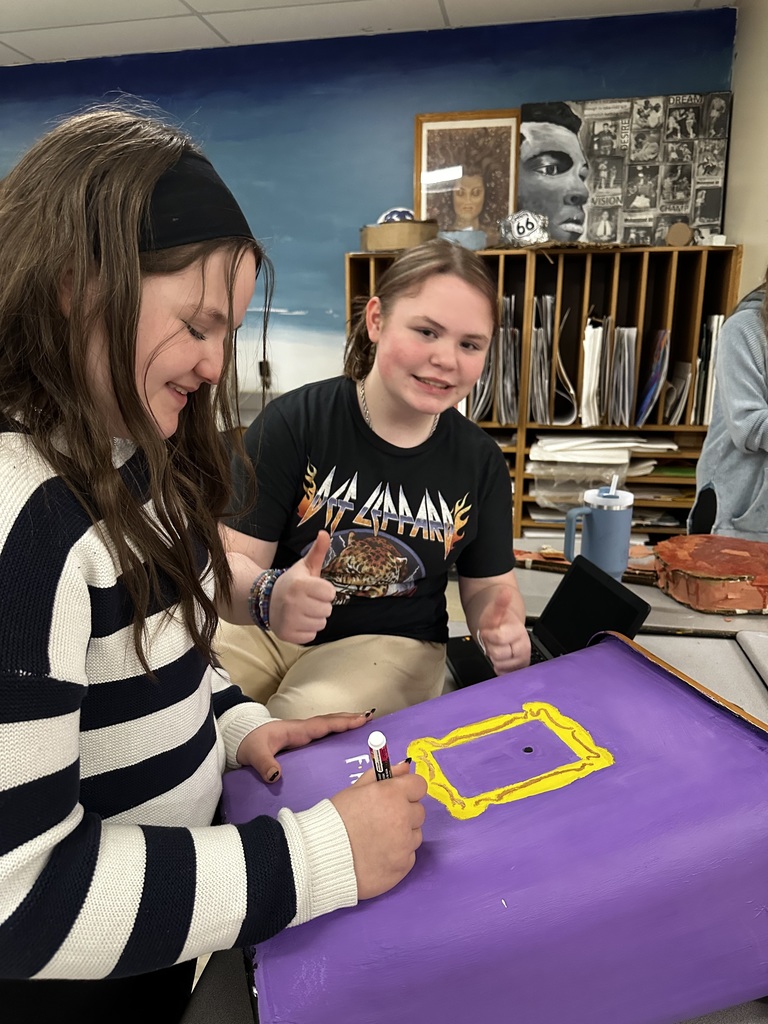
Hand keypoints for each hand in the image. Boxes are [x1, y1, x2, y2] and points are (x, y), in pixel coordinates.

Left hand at [236, 710, 372, 779]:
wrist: (239, 739)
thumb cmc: (248, 743)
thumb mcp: (255, 754)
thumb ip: (265, 764)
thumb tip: (276, 776)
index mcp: (297, 730)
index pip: (324, 724)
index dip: (343, 722)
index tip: (362, 719)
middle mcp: (302, 730)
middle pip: (330, 721)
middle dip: (350, 719)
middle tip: (370, 717)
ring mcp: (301, 734)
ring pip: (328, 726)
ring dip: (344, 723)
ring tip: (363, 723)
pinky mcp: (299, 741)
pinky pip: (322, 733)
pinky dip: (335, 731)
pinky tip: (342, 737)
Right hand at [269, 531, 336, 643]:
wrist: (265, 600)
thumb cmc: (293, 582)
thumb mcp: (304, 566)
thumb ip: (318, 551)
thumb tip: (325, 532)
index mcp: (300, 585)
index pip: (331, 593)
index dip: (325, 591)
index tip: (314, 589)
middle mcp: (293, 603)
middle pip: (328, 610)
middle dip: (320, 605)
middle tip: (307, 600)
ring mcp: (289, 620)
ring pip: (321, 624)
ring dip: (314, 618)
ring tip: (302, 610)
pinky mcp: (286, 634)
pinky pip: (311, 635)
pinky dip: (306, 630)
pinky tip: (297, 620)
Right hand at [330, 762, 426, 899]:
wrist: (320, 857)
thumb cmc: (336, 819)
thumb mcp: (355, 790)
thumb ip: (384, 775)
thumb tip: (405, 767)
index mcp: (392, 795)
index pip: (419, 786)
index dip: (408, 790)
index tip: (397, 796)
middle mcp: (403, 818)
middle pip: (419, 811)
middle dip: (405, 813)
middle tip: (382, 819)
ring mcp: (404, 845)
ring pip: (415, 835)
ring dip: (403, 835)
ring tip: (377, 839)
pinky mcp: (402, 867)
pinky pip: (408, 856)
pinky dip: (398, 855)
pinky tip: (378, 855)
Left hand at [476, 587, 530, 673]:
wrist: (505, 628)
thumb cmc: (500, 621)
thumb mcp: (495, 610)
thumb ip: (500, 602)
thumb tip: (505, 591)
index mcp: (518, 631)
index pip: (499, 638)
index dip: (488, 635)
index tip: (487, 631)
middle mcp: (524, 646)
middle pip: (498, 654)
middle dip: (491, 647)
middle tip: (492, 641)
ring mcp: (522, 659)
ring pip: (501, 666)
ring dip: (495, 658)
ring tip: (497, 648)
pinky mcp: (519, 669)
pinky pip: (505, 674)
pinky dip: (499, 669)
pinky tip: (499, 660)